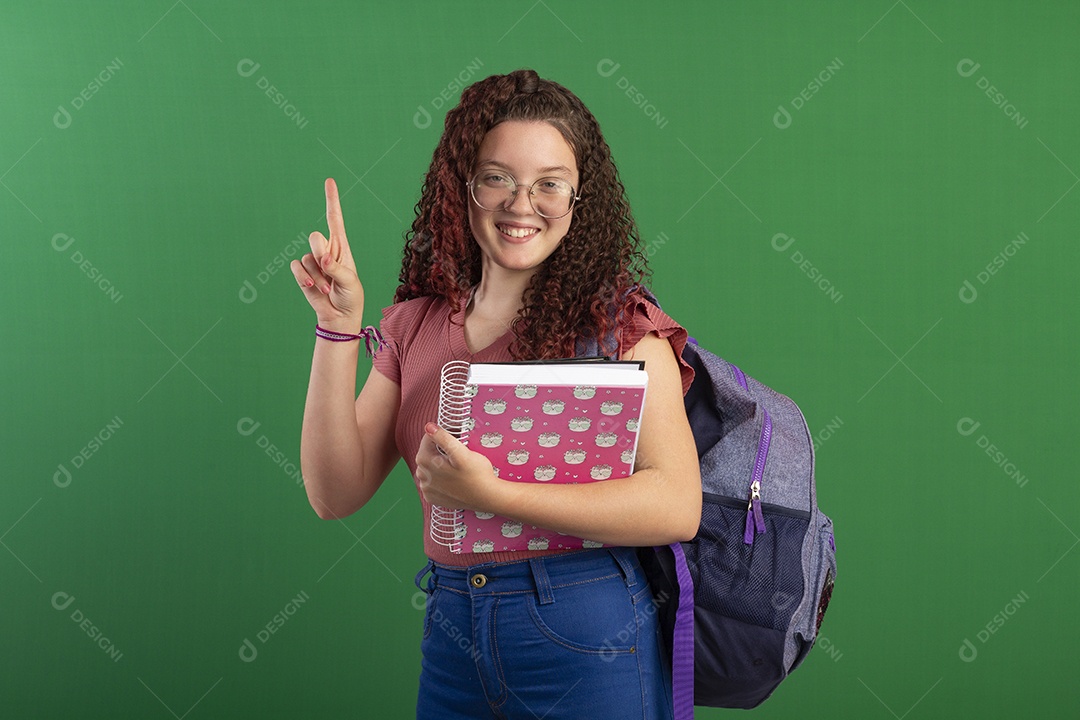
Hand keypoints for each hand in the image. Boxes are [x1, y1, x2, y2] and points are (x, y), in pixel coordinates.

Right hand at [290, 178, 363, 331]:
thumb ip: (336, 268)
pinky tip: (313, 288)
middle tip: (329, 269)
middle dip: (320, 253)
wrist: (339, 316)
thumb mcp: (350, 282)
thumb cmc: (350, 297)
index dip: (332, 200)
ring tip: (328, 289)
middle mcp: (326, 251)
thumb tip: (323, 258)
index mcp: (341, 248)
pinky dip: (304, 278)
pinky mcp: (303, 273)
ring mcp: (313, 262)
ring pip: (307, 258)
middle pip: (315, 238)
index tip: (329, 181)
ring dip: (317, 276)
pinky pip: (296, 267)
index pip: (335, 219)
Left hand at [414, 423, 508, 511]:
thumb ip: (443, 438)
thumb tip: (428, 427)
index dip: (442, 434)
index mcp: (425, 461)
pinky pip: (432, 481)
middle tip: (458, 453)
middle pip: (427, 453)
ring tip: (456, 466)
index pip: (428, 438)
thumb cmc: (477, 475)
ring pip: (430, 467)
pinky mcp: (432, 497)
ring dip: (439, 464)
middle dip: (439, 450)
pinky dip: (439, 478)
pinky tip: (452, 478)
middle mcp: (422, 476)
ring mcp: (426, 488)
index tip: (456, 437)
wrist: (487, 497)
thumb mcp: (462, 452)